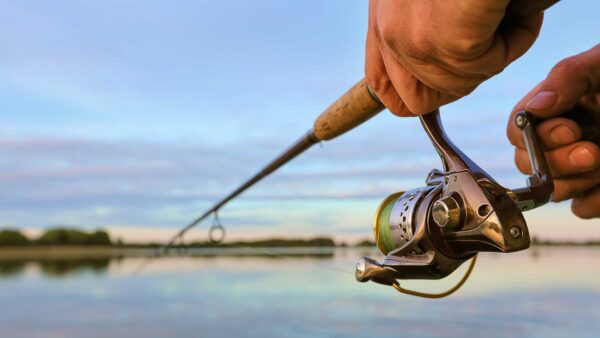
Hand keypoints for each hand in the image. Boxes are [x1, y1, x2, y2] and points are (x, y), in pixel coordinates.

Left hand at [366, 0, 553, 115]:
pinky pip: (488, 67)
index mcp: (385, 16)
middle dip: (455, 83)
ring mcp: (411, 40)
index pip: (380, 83)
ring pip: (457, 86)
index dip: (412, 92)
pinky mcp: (444, 45)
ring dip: (492, 53)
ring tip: (504, 10)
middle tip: (484, 46)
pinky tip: (515, 7)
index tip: (443, 84)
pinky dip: (514, 39)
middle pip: (413, 100)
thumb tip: (457, 59)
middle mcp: (388, 30)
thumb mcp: (427, 0)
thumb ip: (430, 25)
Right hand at [507, 44, 599, 218]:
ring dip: (578, 181)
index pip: (519, 130)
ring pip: (553, 189)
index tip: (570, 130)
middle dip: (558, 162)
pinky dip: (595, 199)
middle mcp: (561, 139)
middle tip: (592, 153)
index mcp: (555, 108)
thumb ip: (567, 77)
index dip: (534, 136)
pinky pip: (582, 208)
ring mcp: (579, 167)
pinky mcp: (597, 189)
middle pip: (529, 165)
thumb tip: (535, 107)